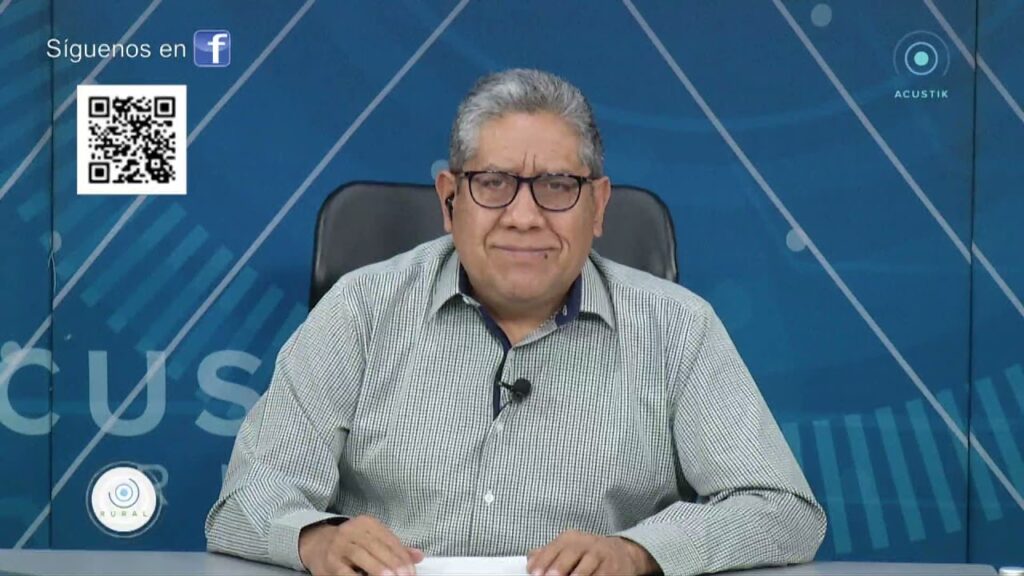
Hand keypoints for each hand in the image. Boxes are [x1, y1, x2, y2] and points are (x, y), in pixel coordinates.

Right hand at [298, 514, 424, 575]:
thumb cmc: (351, 544)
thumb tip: (419, 556)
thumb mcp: (373, 540)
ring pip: (361, 555)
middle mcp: (352, 530)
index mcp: (367, 523)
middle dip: (393, 563)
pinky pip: (344, 570)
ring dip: (377, 569)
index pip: (389, 539)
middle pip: (376, 546)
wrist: (317, 544)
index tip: (411, 572)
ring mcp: (339, 545)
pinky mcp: (329, 561)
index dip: (402, 556)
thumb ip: (395, 548)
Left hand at [526, 530, 658, 575]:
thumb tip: (531, 561)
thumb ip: (548, 554)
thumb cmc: (587, 553)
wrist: (620, 553)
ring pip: (589, 564)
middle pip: (572, 552)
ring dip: (578, 574)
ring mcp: (601, 554)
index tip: (534, 572)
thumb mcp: (568, 549)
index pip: (555, 547)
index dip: (544, 559)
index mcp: (571, 538)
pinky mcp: (614, 567)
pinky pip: (602, 574)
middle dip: (560, 566)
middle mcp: (587, 543)